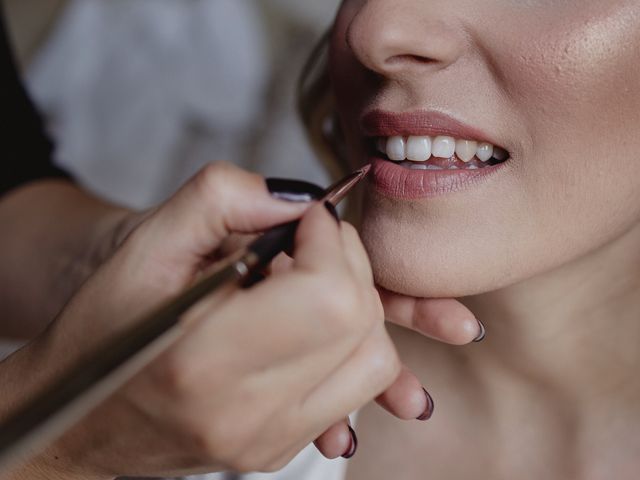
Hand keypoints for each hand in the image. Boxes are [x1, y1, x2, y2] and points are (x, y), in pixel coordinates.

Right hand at [3, 162, 400, 477]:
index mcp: (205, 359)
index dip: (329, 240)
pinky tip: (310, 323)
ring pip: (373, 359)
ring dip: (355, 303)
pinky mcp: (281, 449)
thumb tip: (300, 197)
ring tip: (308, 283)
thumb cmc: (105, 331)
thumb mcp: (147, 246)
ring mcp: (269, 441)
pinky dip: (349, 342)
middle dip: (348, 262)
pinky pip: (356, 389)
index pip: (328, 294)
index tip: (304, 220)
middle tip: (306, 244)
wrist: (84, 419)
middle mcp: (245, 414)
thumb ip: (222, 199)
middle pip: (358, 321)